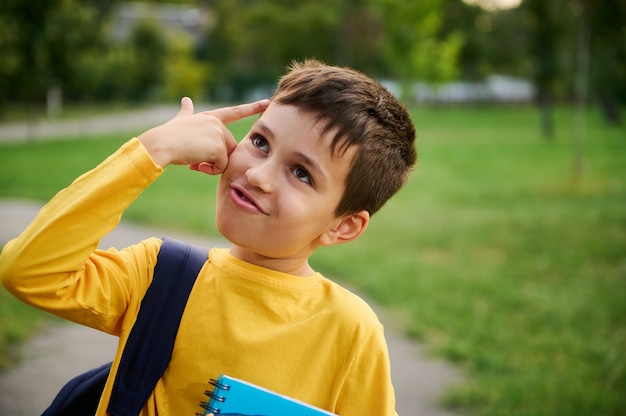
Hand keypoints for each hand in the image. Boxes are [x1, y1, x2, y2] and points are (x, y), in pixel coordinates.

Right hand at [138, 97, 268, 173]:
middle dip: (216, 158)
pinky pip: (222, 166)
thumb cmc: (168, 135)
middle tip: (197, 162)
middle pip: (229, 146)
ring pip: (226, 157)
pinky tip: (196, 165)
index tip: (267, 103)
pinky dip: (210, 170)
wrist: (161, 144)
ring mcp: (218, 133)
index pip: (235, 111)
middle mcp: (217, 123)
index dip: (251, 108)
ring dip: (212, 165)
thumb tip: (186, 99)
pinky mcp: (218, 147)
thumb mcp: (180, 121)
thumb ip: (186, 112)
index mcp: (210, 117)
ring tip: (194, 162)